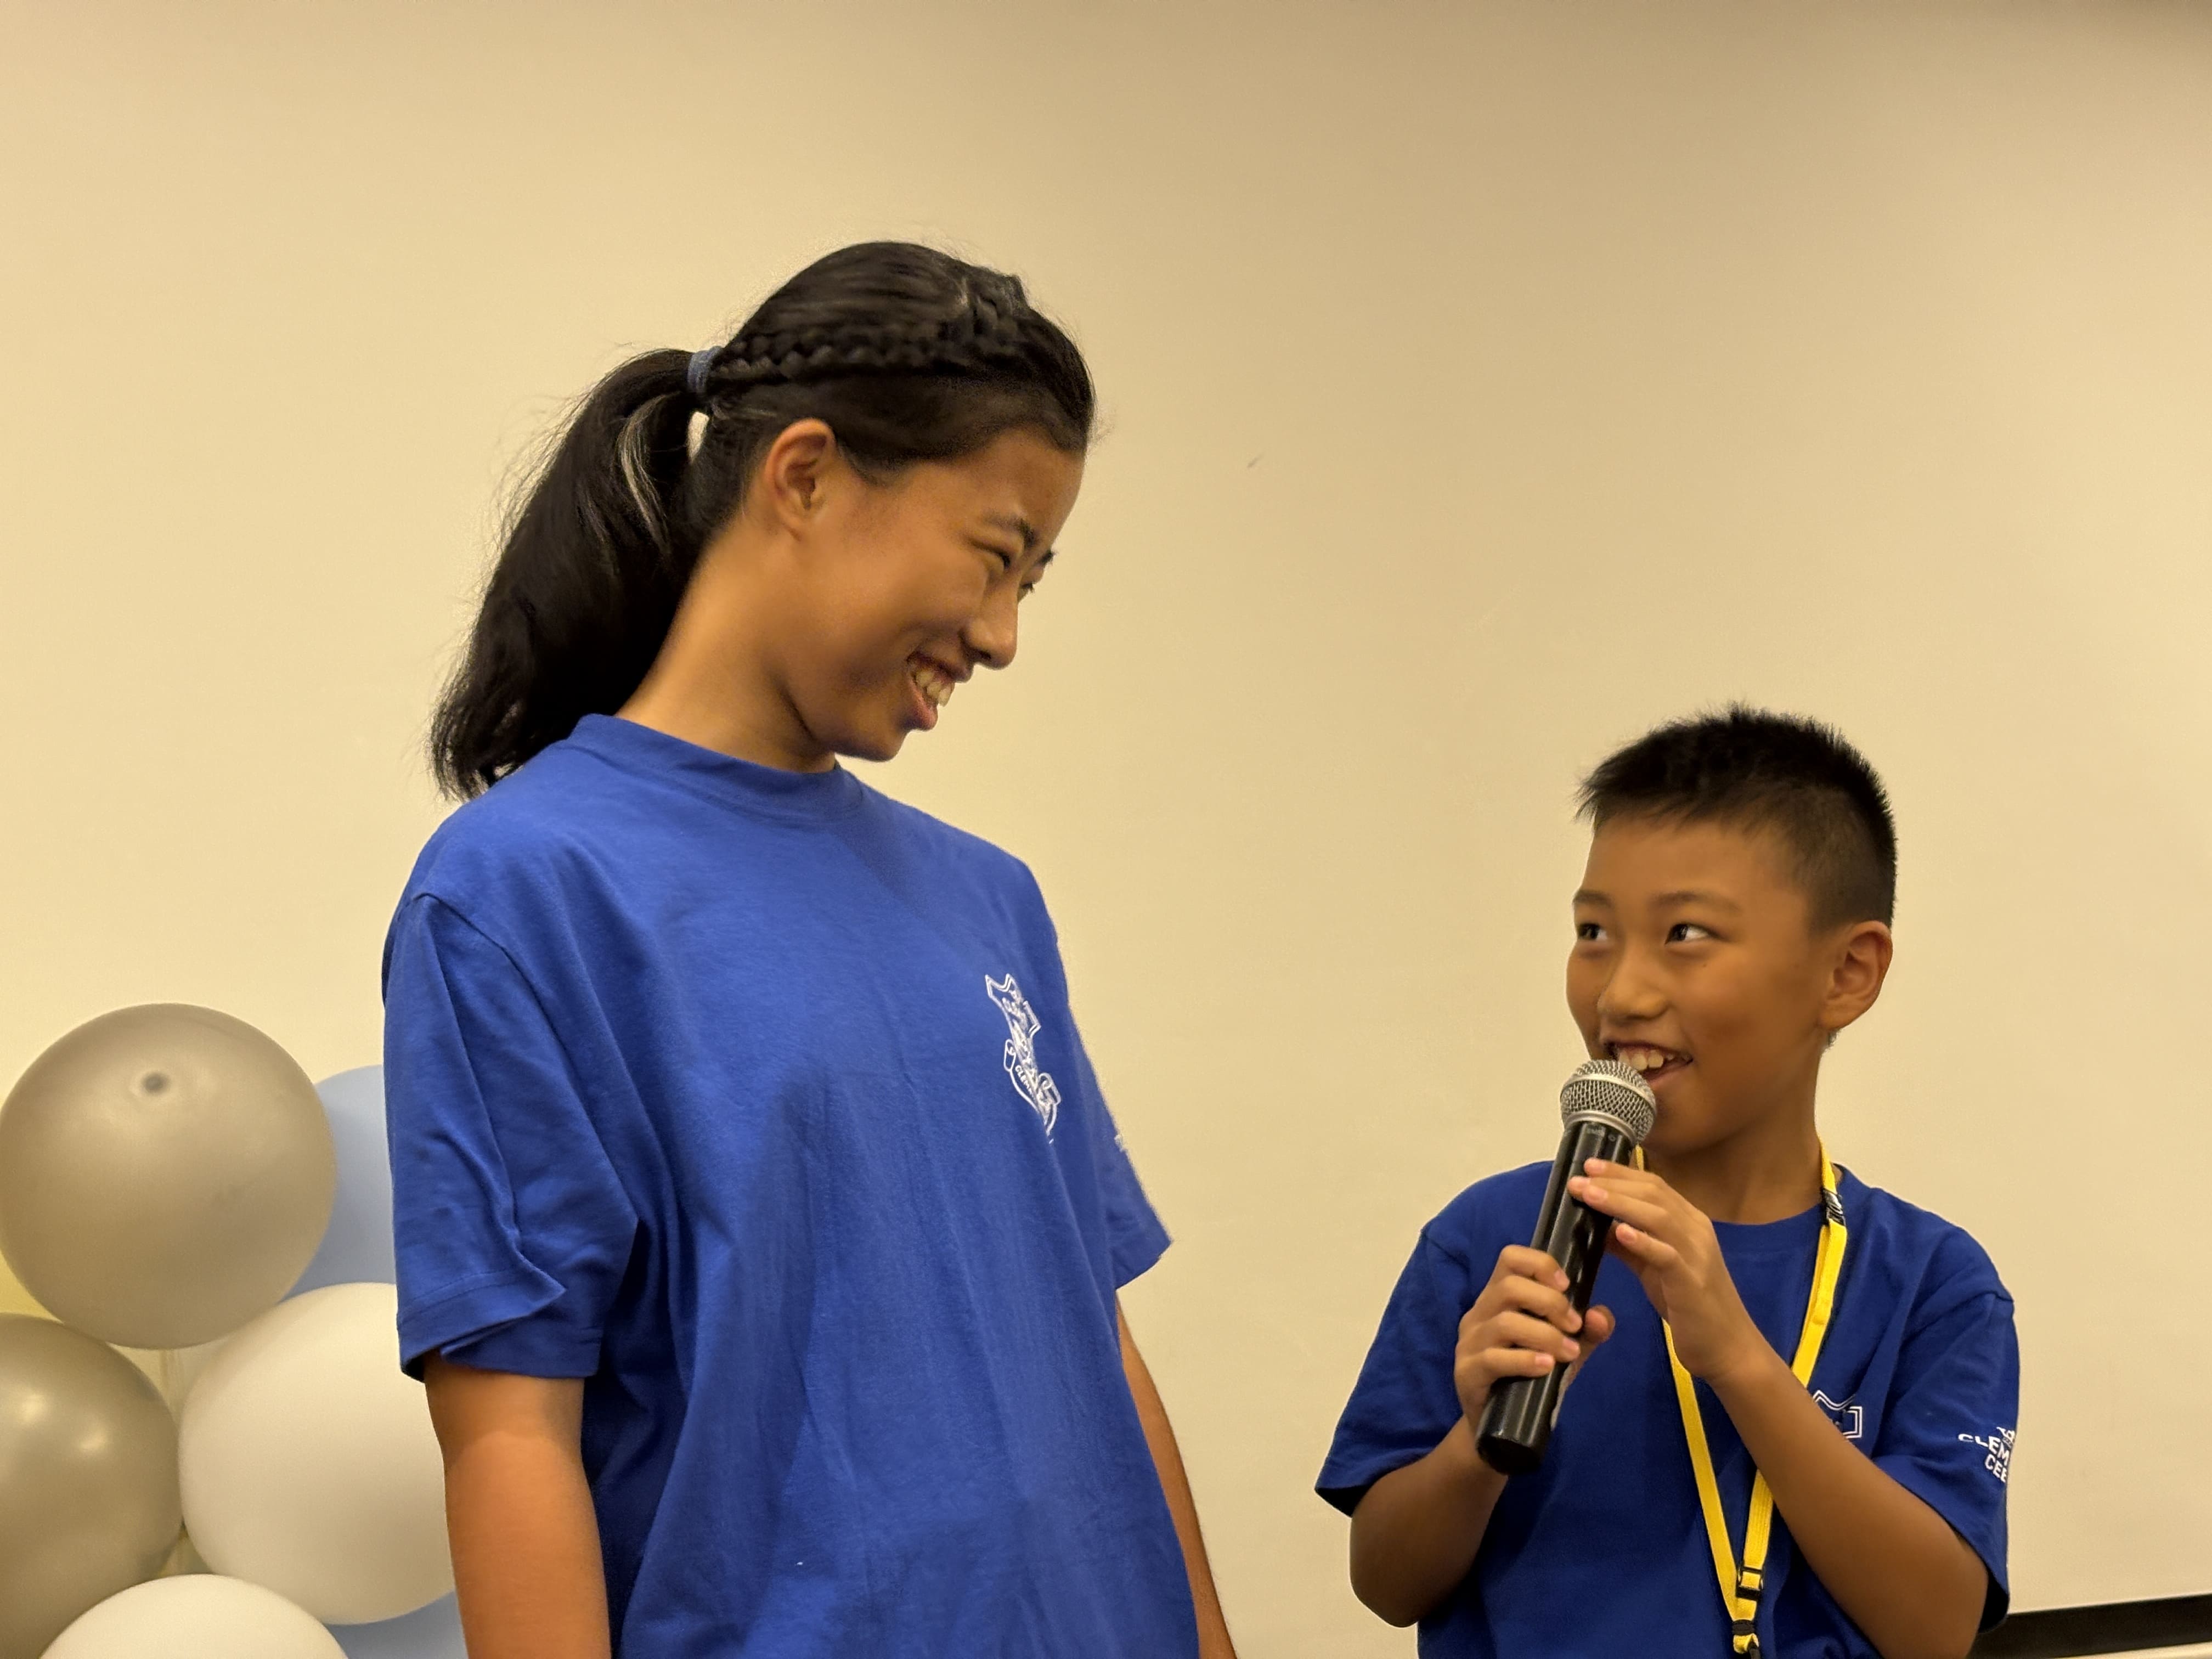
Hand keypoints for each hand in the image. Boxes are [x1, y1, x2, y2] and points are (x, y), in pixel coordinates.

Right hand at [1451, 1245, 1614, 1424]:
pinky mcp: (1466, 1372)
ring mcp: (1468, 1342)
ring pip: (1505, 1322)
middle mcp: (1479, 1313)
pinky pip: (1493, 1358)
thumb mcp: (1565, 1350)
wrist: (1499, 1427)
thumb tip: (1600, 1315)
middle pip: (1509, 1287)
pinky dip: (1525, 1360)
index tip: (1567, 1285)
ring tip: (1568, 1352)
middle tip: (1574, 1326)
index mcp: (1498, 1297)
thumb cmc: (1531, 1377)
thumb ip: (1586, 1332)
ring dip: (1545, 1335)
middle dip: (1550, 1302)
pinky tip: (1546, 1367)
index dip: (1540, 1263)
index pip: (1510, 1258)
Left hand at [1566, 1160, 1766, 1383]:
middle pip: (1654, 1194)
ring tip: (1589, 1195)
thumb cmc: (1688, 1306)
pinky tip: (1620, 1232)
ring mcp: (1697, 1255)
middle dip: (1614, 1182)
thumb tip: (1597, 1223)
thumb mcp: (1654, 1268)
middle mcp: (1696, 1231)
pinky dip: (1644, 1241)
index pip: (1654, 1186)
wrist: (1727, 1348)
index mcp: (1689, 1223)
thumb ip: (1631, 1245)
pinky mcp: (1692, 1282)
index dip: (1620, 1173)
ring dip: (1620, 1203)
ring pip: (1659, 1217)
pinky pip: (1668, 1255)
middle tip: (1578, 1178)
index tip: (1588, 1165)